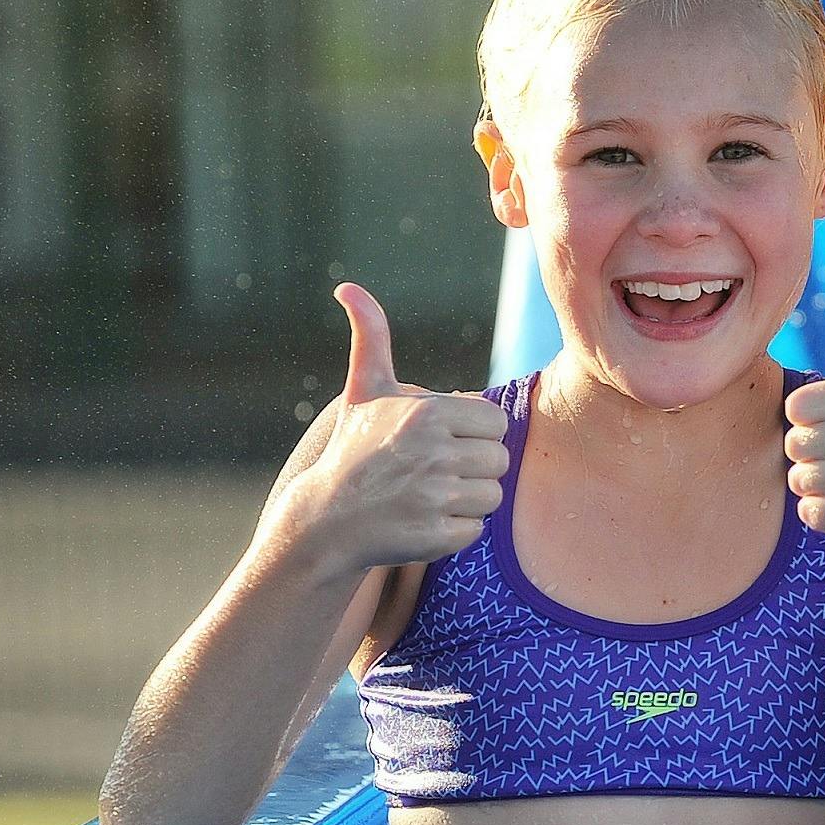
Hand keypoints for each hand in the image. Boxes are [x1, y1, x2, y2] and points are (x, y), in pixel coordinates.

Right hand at [272, 285, 509, 574]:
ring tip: (426, 495)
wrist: (325, 521)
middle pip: (499, 460)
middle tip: (433, 472)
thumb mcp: (365, 391)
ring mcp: (432, 496)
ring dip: (466, 500)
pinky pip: (475, 531)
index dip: (474, 434)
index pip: (496, 422)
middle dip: (472, 467)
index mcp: (427, 413)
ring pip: (492, 496)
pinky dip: (454, 531)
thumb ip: (370, 337)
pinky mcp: (433, 536)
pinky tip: (421, 522)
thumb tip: (347, 288)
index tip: (440, 441)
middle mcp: (432, 452)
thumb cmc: (354, 450)